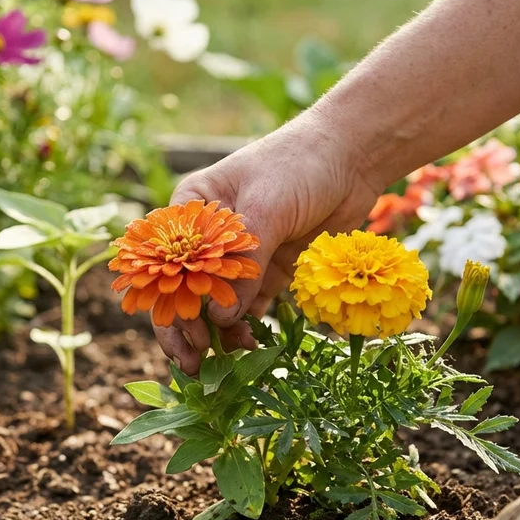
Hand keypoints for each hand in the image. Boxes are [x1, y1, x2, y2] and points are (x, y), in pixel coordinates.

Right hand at [155, 110, 385, 373]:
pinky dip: (246, 326)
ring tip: (226, 357)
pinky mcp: (270, 270)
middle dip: (187, 328)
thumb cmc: (298, 165)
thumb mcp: (267, 208)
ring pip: (218, 305)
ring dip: (217, 333)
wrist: (353, 156)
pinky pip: (250, 306)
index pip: (166, 264)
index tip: (182, 335)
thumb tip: (221, 318)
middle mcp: (211, 237)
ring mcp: (242, 256)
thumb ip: (244, 264)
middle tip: (193, 363)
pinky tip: (249, 343)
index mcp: (193, 210)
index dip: (167, 303)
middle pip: (187, 291)